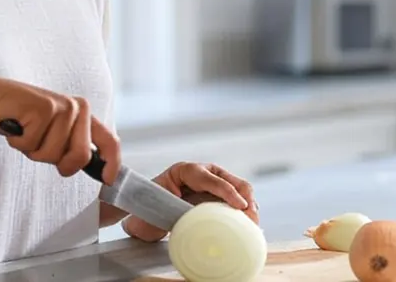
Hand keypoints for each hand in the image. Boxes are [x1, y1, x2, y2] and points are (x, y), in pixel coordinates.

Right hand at [0, 78, 120, 184]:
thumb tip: (94, 169)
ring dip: (32, 150)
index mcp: (83, 114)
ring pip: (52, 155)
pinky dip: (19, 142)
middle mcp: (78, 108)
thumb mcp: (52, 134)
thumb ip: (72, 145)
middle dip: (56, 161)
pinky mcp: (44, 107)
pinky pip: (32, 145)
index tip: (108, 180)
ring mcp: (62, 106)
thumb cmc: (21, 119)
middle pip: (80, 157)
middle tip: (39, 144)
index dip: (112, 163)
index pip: (109, 140)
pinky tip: (15, 124)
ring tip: (25, 131)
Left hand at [122, 162, 258, 241]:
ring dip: (249, 205)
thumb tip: (192, 215)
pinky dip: (246, 212)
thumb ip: (173, 206)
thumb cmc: (147, 207)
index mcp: (186, 170)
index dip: (228, 191)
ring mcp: (212, 186)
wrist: (141, 212)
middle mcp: (203, 174)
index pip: (212, 178)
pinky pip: (236, 202)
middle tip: (251, 217)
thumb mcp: (156, 203)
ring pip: (239, 191)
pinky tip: (249, 224)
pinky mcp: (216, 199)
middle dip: (245, 197)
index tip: (240, 206)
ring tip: (254, 222)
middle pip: (233, 181)